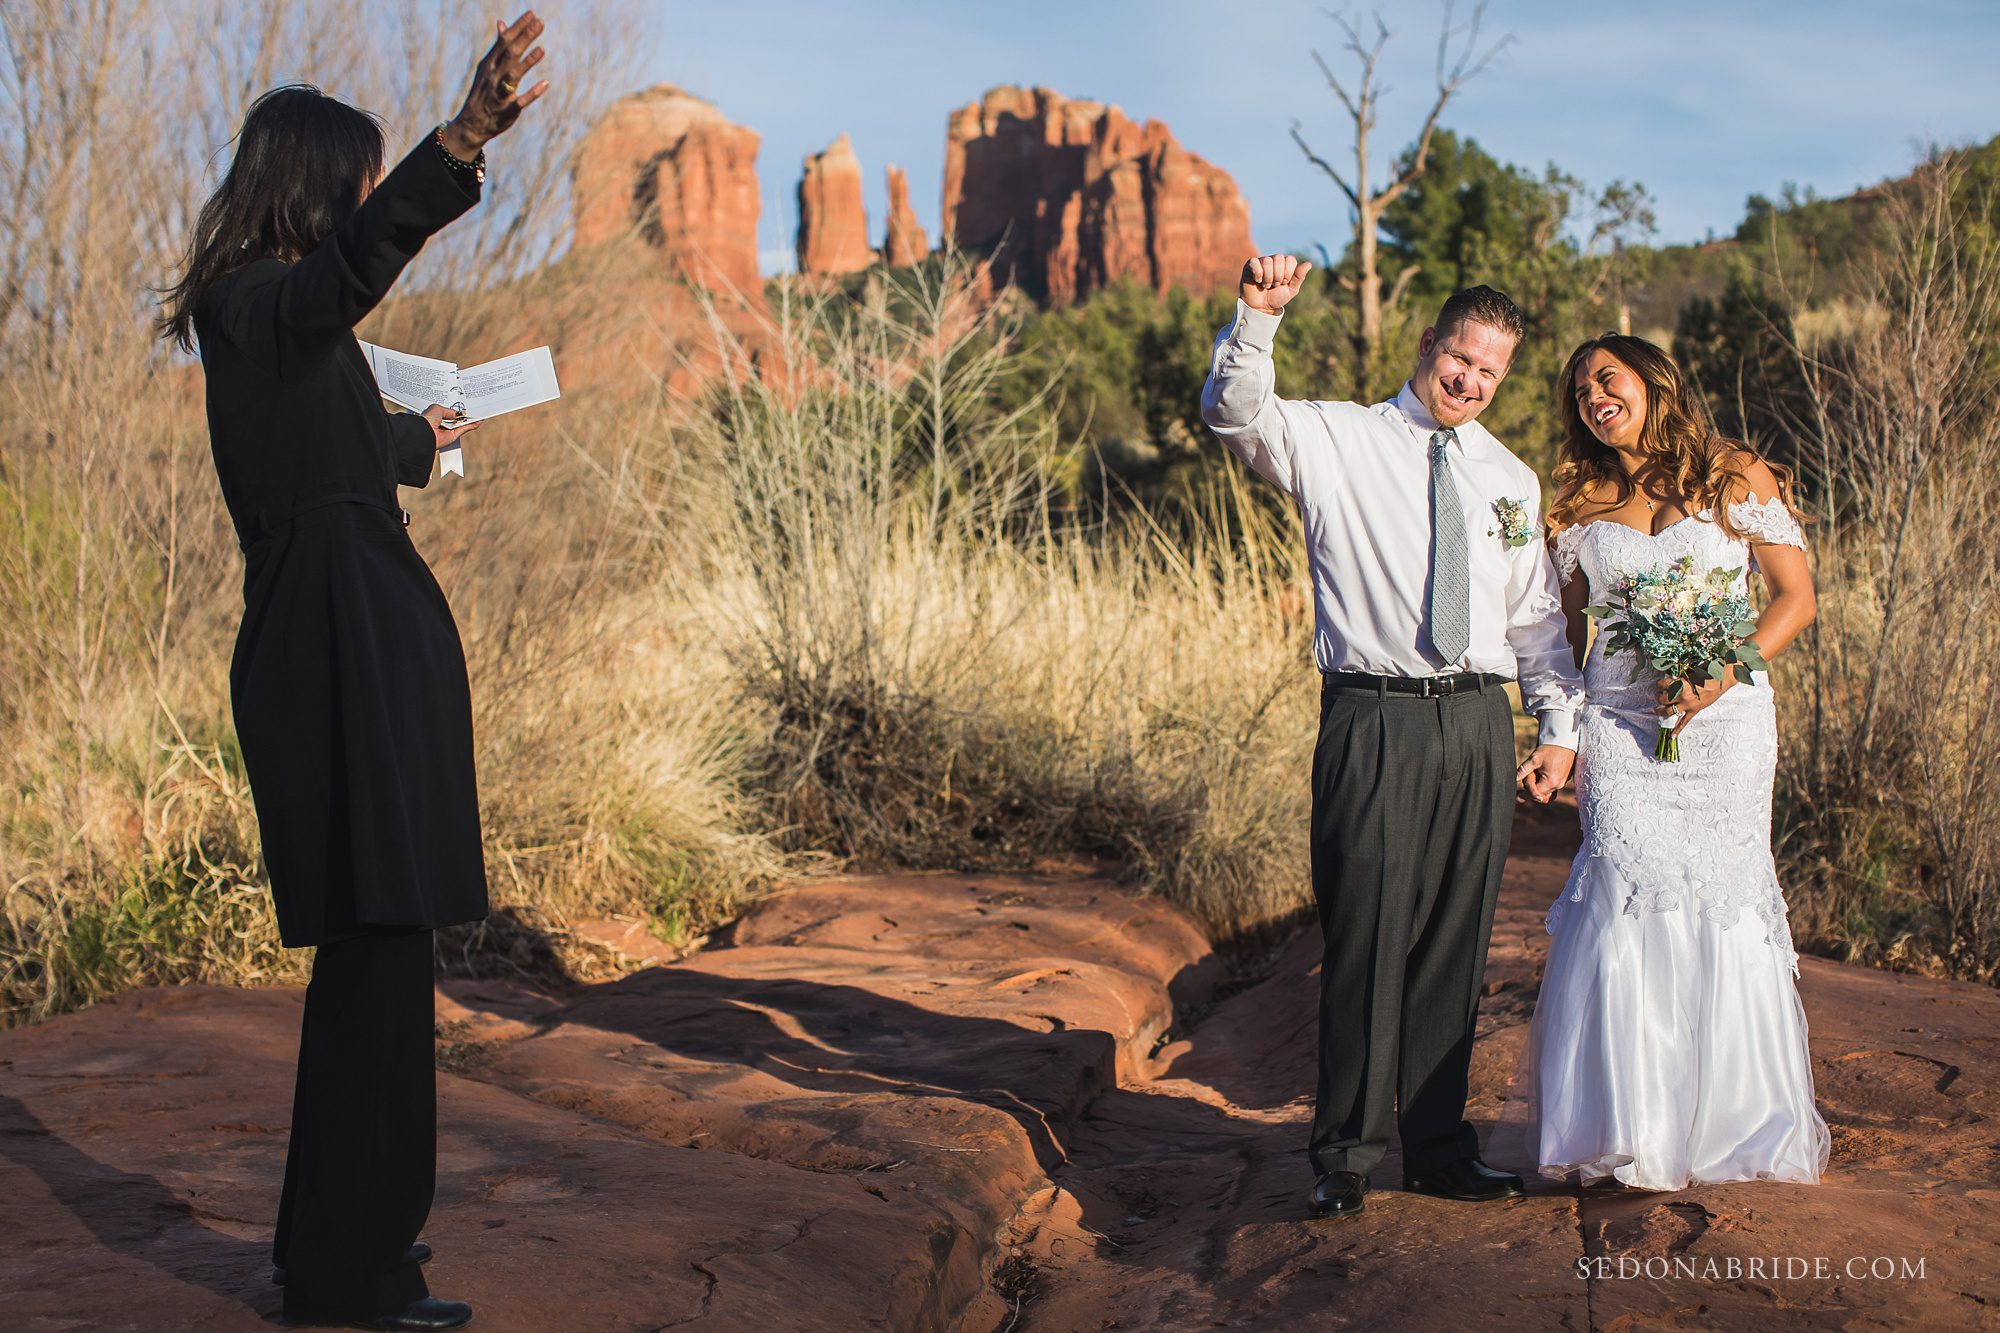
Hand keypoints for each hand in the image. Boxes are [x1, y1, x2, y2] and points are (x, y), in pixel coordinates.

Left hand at [421, 403, 480, 450]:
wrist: (425, 432)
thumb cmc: (427, 419)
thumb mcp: (438, 408)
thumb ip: (450, 410)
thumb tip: (458, 414)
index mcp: (436, 416)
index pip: (448, 411)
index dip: (455, 409)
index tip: (463, 406)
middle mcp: (442, 423)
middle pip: (456, 418)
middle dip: (463, 414)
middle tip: (473, 408)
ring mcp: (448, 430)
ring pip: (462, 424)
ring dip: (470, 419)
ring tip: (478, 413)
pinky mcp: (453, 436)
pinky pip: (464, 429)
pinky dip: (471, 426)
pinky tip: (478, 421)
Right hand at [441, 10, 547, 158]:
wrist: (473, 123)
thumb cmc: (485, 91)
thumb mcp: (488, 66)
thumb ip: (498, 46)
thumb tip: (502, 23)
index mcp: (489, 63)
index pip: (504, 41)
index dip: (518, 27)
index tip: (532, 14)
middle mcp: (494, 75)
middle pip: (510, 53)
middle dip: (525, 37)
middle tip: (540, 23)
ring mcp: (500, 93)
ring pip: (514, 74)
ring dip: (528, 62)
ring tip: (542, 49)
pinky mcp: (508, 110)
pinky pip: (521, 101)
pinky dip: (533, 93)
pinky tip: (545, 84)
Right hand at [1239, 254, 1312, 315]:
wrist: (1261, 307)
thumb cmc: (1276, 297)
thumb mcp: (1291, 290)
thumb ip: (1299, 277)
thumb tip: (1309, 264)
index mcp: (1284, 264)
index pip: (1290, 259)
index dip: (1288, 273)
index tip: (1284, 283)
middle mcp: (1273, 260)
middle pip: (1279, 258)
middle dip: (1278, 276)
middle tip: (1274, 285)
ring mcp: (1261, 261)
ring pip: (1267, 261)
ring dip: (1268, 277)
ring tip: (1266, 285)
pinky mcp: (1250, 265)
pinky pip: (1255, 262)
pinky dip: (1258, 273)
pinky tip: (1258, 280)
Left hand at [1515, 744, 1574, 803]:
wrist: (1565, 741)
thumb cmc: (1550, 749)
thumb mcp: (1534, 759)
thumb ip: (1523, 771)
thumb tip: (1514, 779)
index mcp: (1550, 782)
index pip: (1534, 793)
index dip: (1526, 788)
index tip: (1518, 790)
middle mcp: (1558, 785)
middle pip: (1539, 793)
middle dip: (1531, 786)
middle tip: (1530, 773)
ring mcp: (1562, 783)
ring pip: (1545, 791)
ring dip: (1538, 785)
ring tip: (1535, 771)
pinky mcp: (1564, 779)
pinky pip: (1552, 787)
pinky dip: (1544, 784)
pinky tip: (1540, 774)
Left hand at [1655, 672, 1735, 737]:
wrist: (1721, 680)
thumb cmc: (1706, 674)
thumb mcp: (1689, 673)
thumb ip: (1679, 679)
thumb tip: (1671, 681)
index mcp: (1679, 684)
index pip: (1662, 685)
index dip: (1659, 684)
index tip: (1659, 684)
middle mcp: (1681, 696)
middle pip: (1663, 699)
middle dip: (1658, 697)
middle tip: (1658, 696)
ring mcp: (1687, 705)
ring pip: (1668, 711)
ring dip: (1660, 711)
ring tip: (1656, 710)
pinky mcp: (1694, 711)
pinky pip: (1684, 722)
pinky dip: (1677, 729)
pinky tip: (1672, 736)